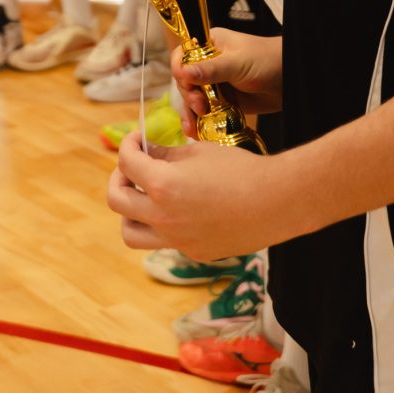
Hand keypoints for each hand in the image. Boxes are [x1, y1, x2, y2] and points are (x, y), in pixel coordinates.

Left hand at [104, 132, 283, 260]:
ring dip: (130, 212)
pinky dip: (163, 224)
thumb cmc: (241, 170)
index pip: (126, 162)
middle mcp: (163, 217)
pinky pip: (163, 241)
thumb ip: (166, 155)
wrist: (277, 202)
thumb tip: (146, 154)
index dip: (127, 145)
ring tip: (144, 196)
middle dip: (118, 178)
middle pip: (116, 200)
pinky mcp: (192, 252)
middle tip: (132, 168)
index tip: (137, 140)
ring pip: (130, 233)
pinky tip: (182, 208)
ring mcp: (176, 239)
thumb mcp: (199, 152)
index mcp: (163, 185)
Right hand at [171, 28, 282, 138]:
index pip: (183, 56)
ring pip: (192, 100)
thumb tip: (183, 73)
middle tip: (200, 107)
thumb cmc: (267, 60)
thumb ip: (211, 69)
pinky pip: (205, 113)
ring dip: (190, 114)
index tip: (186, 83)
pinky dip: (200, 123)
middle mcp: (208, 64)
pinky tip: (197, 133)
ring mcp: (214, 85)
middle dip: (189, 97)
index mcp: (209, 45)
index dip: (180, 70)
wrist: (291, 80)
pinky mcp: (222, 102)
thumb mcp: (238, 63)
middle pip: (185, 82)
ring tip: (193, 128)